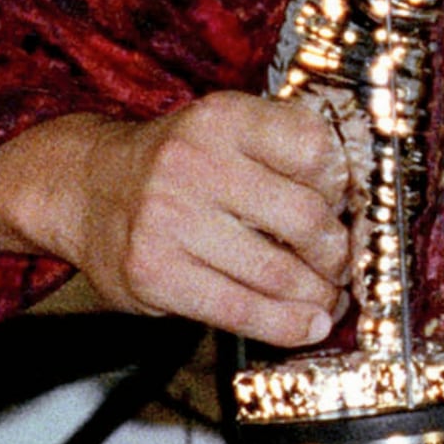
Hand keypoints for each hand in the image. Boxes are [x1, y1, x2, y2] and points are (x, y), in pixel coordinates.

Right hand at [0, 100, 350, 345]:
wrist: (83, 187)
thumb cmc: (176, 165)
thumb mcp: (224, 130)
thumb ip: (283, 149)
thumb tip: (360, 202)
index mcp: (223, 118)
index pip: (315, 149)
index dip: (343, 185)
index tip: (345, 206)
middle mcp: (194, 163)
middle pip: (305, 218)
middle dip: (336, 252)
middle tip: (340, 264)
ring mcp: (169, 219)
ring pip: (278, 271)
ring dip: (318, 295)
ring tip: (328, 299)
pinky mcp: (154, 272)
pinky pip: (241, 309)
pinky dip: (286, 325)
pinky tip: (307, 325)